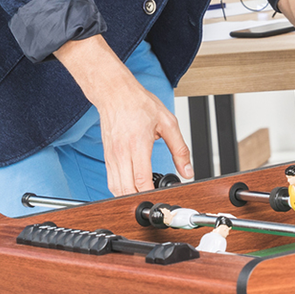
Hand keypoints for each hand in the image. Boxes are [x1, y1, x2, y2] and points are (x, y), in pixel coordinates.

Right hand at [55, 35, 192, 197]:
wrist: (115, 92)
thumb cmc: (138, 104)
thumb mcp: (168, 123)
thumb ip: (180, 149)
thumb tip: (187, 171)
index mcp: (137, 145)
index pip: (141, 180)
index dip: (150, 195)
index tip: (161, 199)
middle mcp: (121, 153)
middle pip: (126, 190)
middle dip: (140, 200)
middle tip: (154, 200)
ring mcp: (112, 156)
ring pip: (115, 188)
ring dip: (129, 197)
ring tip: (144, 197)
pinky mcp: (107, 156)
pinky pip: (111, 181)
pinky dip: (120, 189)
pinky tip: (132, 188)